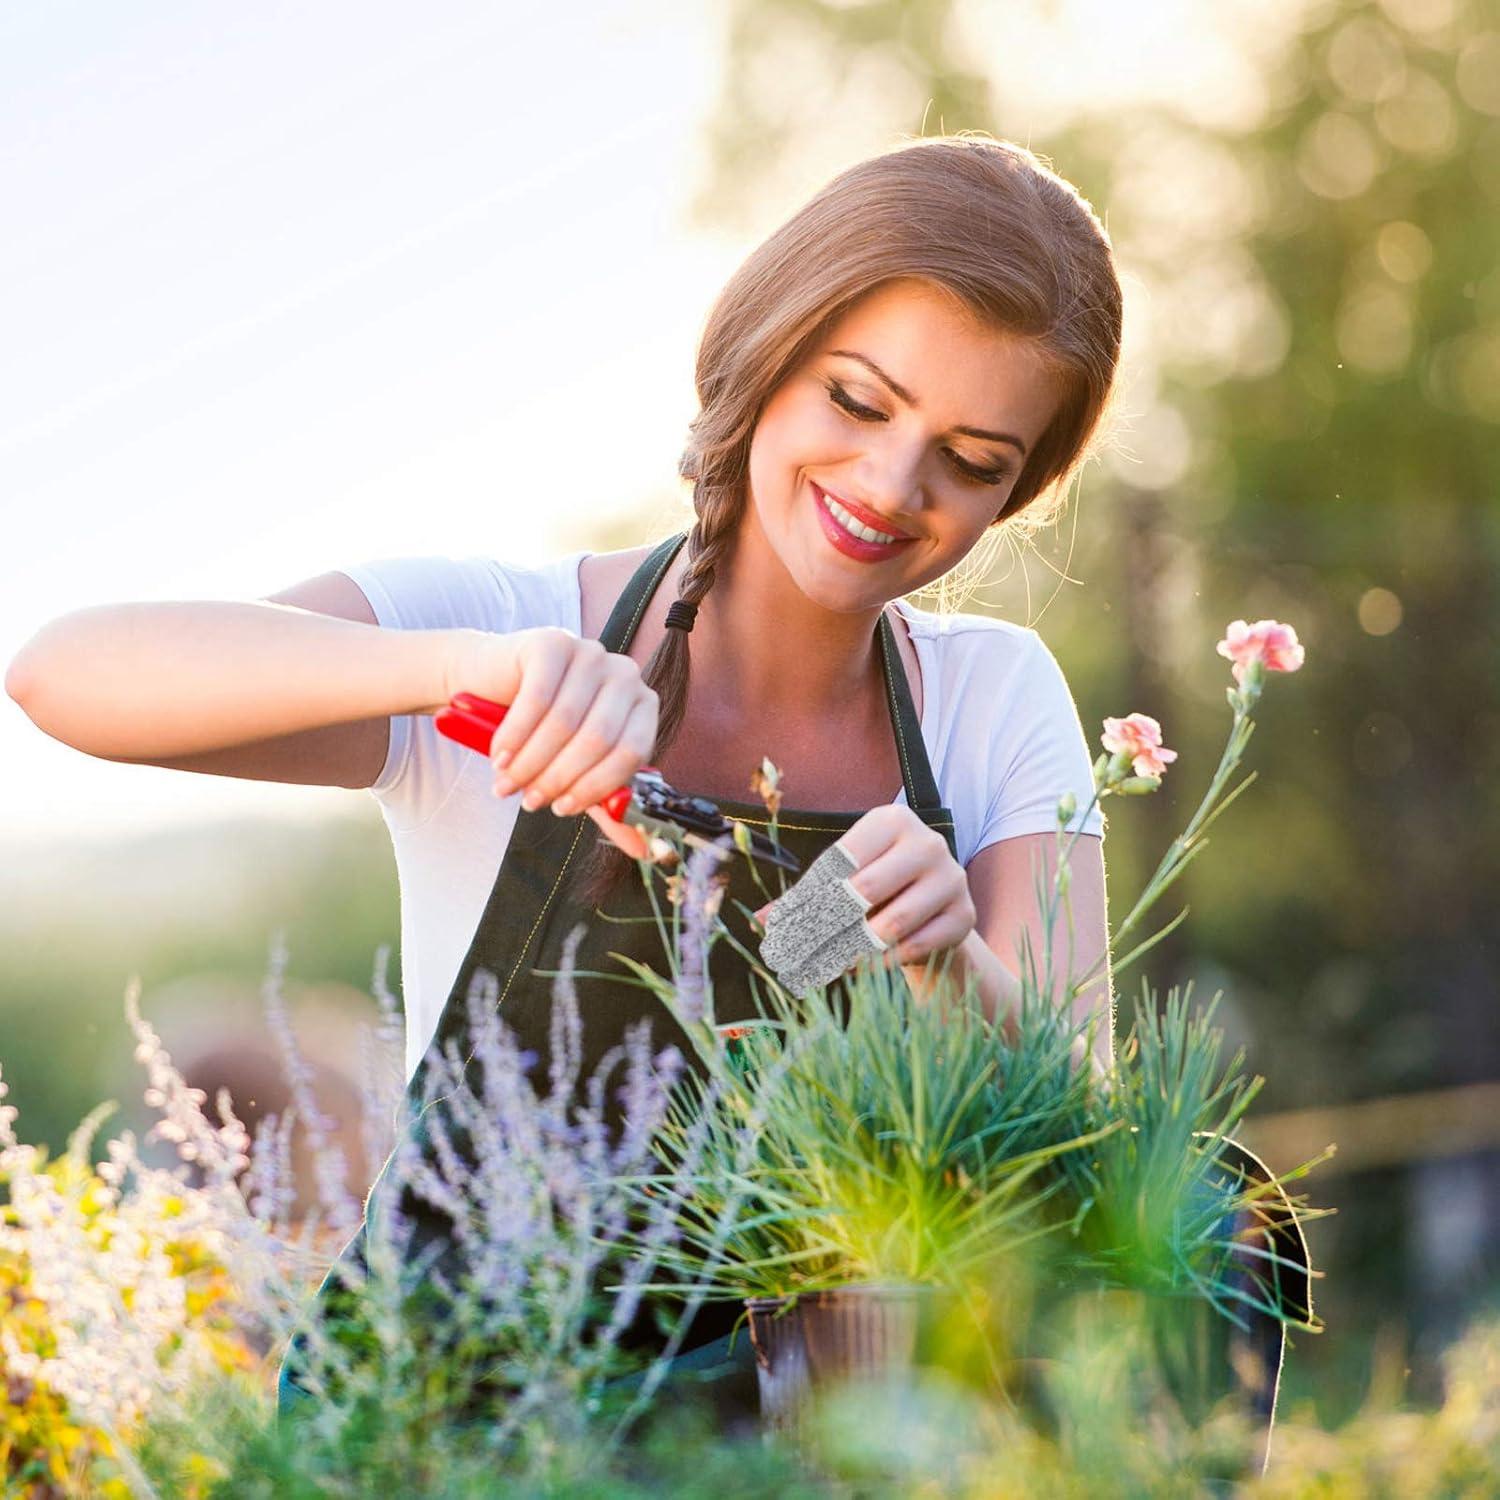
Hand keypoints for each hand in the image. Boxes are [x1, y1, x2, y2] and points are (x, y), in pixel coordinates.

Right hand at [446, 626, 657, 858]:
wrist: (492, 683)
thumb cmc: (542, 730)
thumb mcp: (577, 769)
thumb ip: (608, 805)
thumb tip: (642, 852)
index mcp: (642, 705)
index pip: (632, 754)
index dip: (596, 788)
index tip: (562, 809)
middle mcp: (624, 674)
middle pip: (598, 739)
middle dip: (558, 778)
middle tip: (529, 801)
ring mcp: (590, 652)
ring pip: (564, 723)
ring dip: (531, 763)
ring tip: (507, 784)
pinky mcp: (553, 642)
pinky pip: (536, 700)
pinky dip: (514, 736)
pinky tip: (499, 756)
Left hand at [756, 804, 974, 968]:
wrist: (934, 912)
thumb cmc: (879, 889)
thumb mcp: (845, 882)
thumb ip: (805, 897)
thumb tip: (759, 919)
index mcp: (891, 820)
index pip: (841, 859)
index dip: (808, 896)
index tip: (780, 927)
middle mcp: (927, 842)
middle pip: (865, 890)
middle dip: (826, 927)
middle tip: (797, 955)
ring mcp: (951, 878)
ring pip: (892, 924)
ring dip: (854, 950)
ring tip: (827, 965)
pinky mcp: (965, 915)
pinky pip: (916, 946)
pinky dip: (885, 963)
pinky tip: (862, 968)